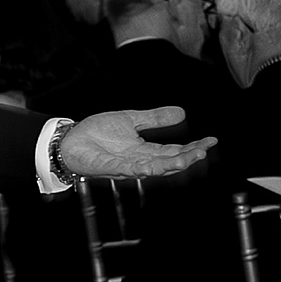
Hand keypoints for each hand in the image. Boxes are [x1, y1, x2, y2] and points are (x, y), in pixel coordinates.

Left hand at [58, 107, 215, 182]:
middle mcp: (137, 161)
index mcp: (144, 151)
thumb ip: (155, 118)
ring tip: (188, 159)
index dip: (192, 147)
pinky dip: (140, 169)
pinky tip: (152, 166)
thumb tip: (181, 112)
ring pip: (151, 169)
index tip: (211, 141)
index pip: (173, 151)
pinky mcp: (107, 168)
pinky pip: (126, 170)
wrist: (70, 139)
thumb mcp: (131, 120)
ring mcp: (123, 166)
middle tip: (203, 151)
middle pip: (167, 163)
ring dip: (170, 166)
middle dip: (186, 158)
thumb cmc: (96, 133)